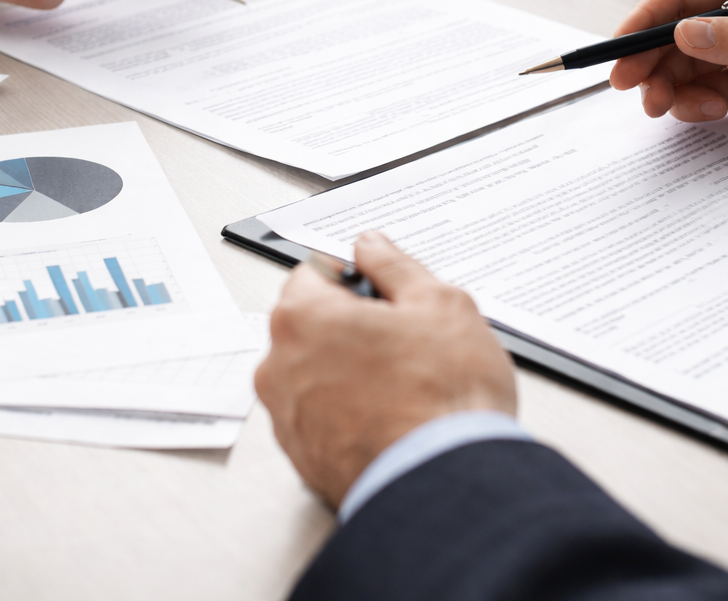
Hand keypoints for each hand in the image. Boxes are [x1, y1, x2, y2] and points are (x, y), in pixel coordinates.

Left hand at [255, 231, 516, 507]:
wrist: (447, 482)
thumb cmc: (444, 396)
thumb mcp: (438, 303)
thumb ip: (395, 265)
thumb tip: (372, 246)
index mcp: (303, 317)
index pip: (310, 273)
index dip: (352, 277)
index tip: (380, 291)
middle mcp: (280, 367)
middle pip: (308, 325)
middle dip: (347, 325)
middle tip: (401, 339)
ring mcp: (287, 418)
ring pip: (312, 373)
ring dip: (346, 370)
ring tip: (402, 384)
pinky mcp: (302, 459)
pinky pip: (319, 418)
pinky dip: (346, 413)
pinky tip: (389, 418)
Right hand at [607, 0, 727, 140]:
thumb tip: (681, 32)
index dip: (643, 21)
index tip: (618, 52)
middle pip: (676, 35)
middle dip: (649, 62)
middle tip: (632, 91)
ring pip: (688, 68)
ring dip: (669, 87)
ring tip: (665, 109)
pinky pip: (711, 94)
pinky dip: (696, 105)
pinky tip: (699, 114)